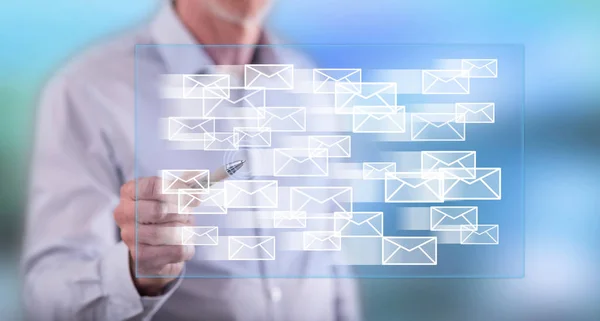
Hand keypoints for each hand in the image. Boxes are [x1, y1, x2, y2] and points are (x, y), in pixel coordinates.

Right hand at [114, 176, 198, 295]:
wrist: (154, 246)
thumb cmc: (165, 214)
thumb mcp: (173, 195)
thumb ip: (185, 186)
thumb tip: (201, 184)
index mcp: (130, 192)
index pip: (155, 186)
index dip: (180, 191)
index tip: (194, 198)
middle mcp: (124, 213)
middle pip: (160, 210)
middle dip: (181, 213)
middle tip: (187, 215)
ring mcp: (129, 236)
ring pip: (168, 233)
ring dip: (185, 231)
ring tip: (186, 229)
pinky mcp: (141, 258)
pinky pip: (175, 251)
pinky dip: (187, 247)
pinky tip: (184, 244)